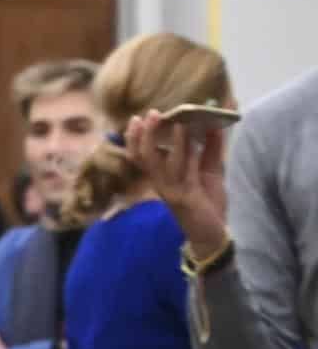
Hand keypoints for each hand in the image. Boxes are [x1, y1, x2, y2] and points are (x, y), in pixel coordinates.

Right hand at [127, 110, 230, 262]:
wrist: (214, 233)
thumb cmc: (208, 203)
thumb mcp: (209, 171)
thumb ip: (210, 149)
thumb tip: (214, 124)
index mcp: (162, 177)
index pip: (140, 156)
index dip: (135, 138)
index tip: (137, 119)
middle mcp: (161, 182)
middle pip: (142, 157)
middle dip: (142, 135)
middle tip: (148, 114)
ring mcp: (170, 190)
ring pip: (159, 161)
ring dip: (164, 138)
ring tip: (172, 120)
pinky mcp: (184, 196)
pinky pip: (181, 170)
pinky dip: (183, 150)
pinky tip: (188, 136)